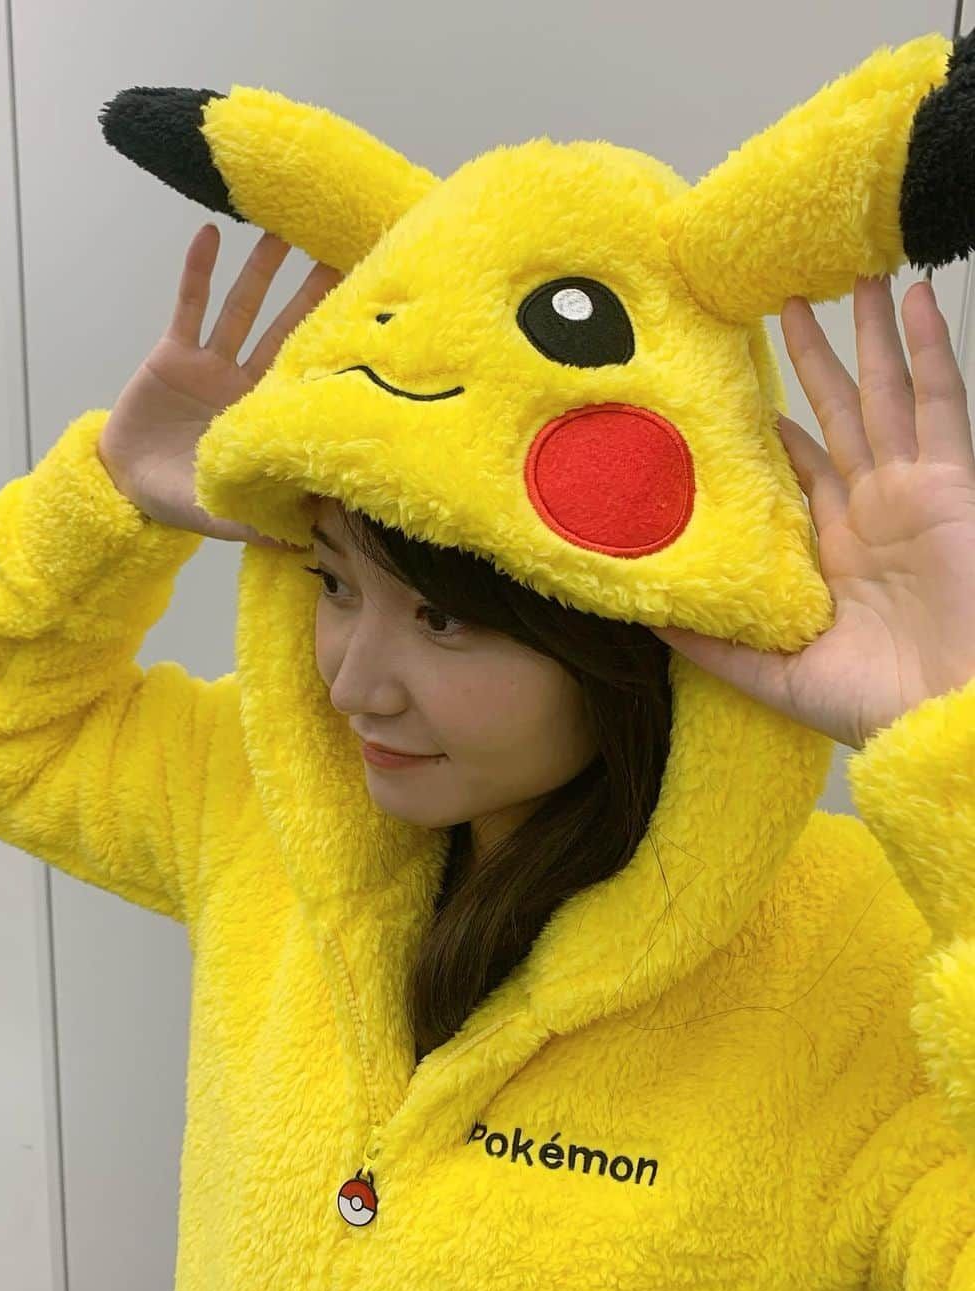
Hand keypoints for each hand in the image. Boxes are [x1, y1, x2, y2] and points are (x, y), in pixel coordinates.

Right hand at [98, 223, 341, 543]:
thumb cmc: (180, 500)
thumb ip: (257, 521)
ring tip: (284, 229)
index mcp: (262, 417)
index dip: (331, 346)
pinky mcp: (174, 354)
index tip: (364, 315)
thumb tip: (303, 545)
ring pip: (243, 308)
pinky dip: (198, 271)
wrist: (125, 486)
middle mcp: (243, 383)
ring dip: (261, 270)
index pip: (306, 374)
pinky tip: (211, 234)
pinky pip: (189, 305)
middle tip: (343, 252)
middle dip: (312, 295)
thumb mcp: (221, 513)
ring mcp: (210, 364)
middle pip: (285, 329)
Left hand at [647, 276, 974, 750]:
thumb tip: (646, 620)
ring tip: (853, 274)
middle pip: (837, 414)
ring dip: (870, 335)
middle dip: (815, 358)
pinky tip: (915, 301)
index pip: (797, 469)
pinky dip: (931, 350)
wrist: (946, 716)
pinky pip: (941, 403)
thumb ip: (712, 646)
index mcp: (830, 549)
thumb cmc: (872, 705)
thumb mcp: (774, 674)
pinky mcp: (950, 485)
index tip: (735, 386)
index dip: (771, 426)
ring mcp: (913, 492)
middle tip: (784, 298)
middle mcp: (870, 511)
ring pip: (885, 394)